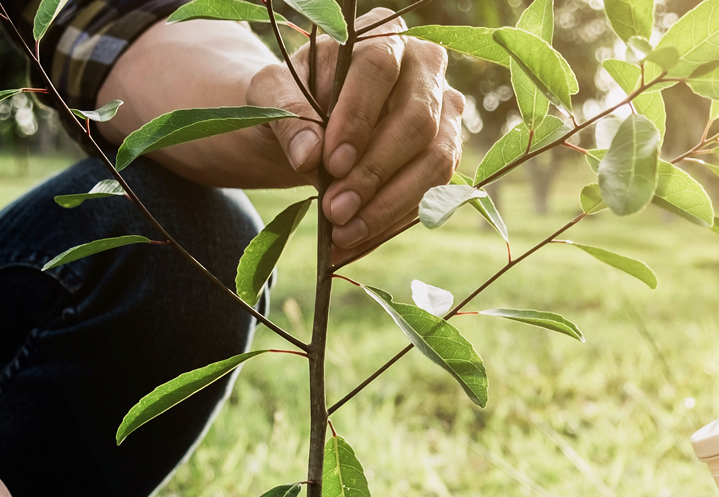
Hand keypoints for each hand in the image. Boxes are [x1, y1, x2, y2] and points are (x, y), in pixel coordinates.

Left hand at [249, 10, 466, 261]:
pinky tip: (360, 240)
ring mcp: (444, 111)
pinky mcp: (446, 152)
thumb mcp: (272, 95)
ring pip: (437, 159)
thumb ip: (286, 114)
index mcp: (381, 36)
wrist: (314, 126)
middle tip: (335, 210)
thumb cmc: (295, 98)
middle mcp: (425, 67)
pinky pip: (435, 191)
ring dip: (391, 203)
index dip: (358, 116)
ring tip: (345, 232)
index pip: (379, 68)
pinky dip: (395, 220)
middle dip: (374, 172)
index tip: (330, 162)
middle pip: (416, 119)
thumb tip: (307, 156)